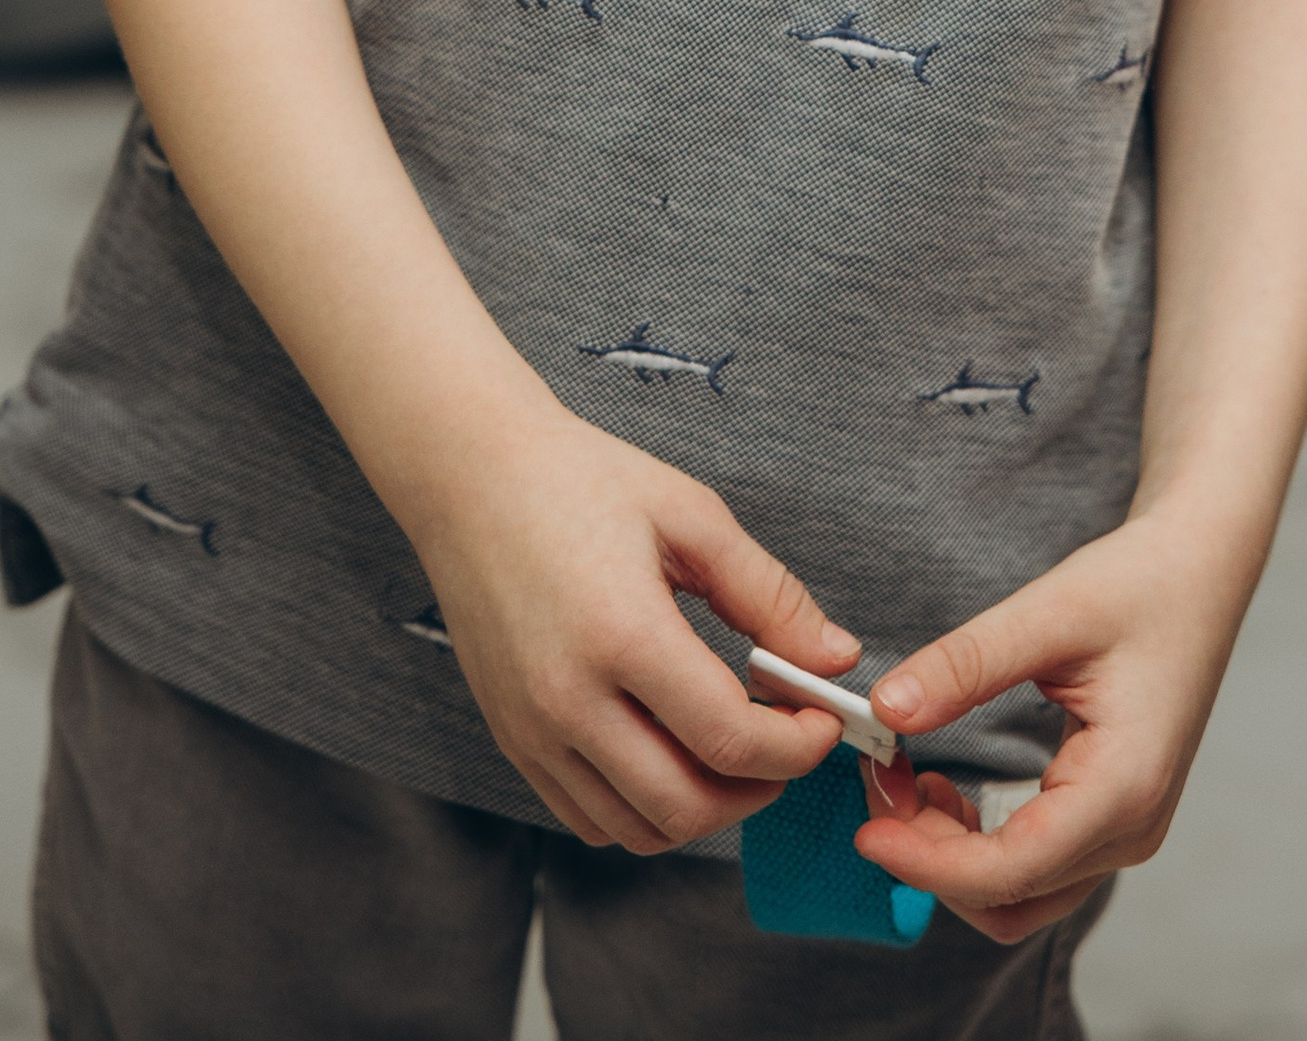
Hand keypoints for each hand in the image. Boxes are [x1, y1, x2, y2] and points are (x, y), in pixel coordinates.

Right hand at [414, 398, 857, 852]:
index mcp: (622, 635)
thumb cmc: (582, 481)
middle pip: (687, 807)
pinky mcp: (514, 741)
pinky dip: (645, 811)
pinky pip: (590, 820)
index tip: (823, 719)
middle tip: (789, 742)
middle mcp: (568, 700)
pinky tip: (673, 754)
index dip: (796, 746)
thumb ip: (769, 595)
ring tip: (736, 750)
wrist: (470, 476)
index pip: (729, 739)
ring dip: (705, 808)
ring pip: (638, 830)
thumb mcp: (691, 516)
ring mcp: (533, 731)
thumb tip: (836, 657)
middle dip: (761, 790)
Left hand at [854, 511, 1244, 941]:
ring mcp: (1125, 830)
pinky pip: (1034, 863)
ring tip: (900, 783)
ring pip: (1020, 893)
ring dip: (951, 857)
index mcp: (1123, 788)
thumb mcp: (1049, 611)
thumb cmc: (1140, 584)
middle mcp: (1130, 829)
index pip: (1010, 870)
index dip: (928, 863)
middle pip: (1010, 897)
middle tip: (874, 783)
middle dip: (929, 858)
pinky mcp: (1110, 816)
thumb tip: (886, 711)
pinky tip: (940, 789)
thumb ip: (966, 665)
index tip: (864, 833)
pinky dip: (978, 845)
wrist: (1201, 572)